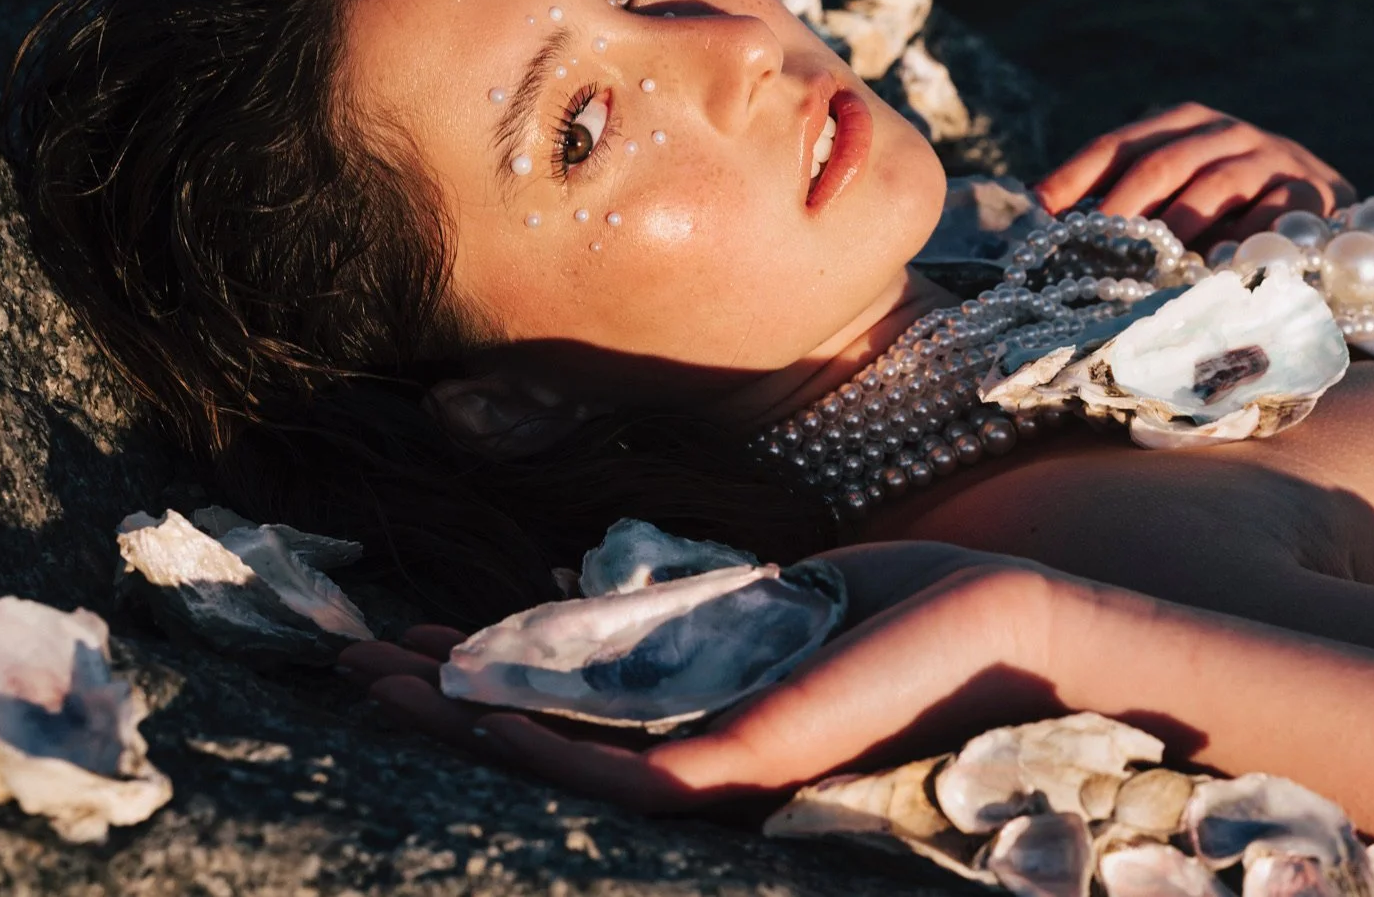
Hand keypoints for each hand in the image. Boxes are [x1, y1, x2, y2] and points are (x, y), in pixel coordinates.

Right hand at [339, 546, 1072, 812]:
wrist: (1026, 634)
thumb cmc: (920, 619)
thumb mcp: (790, 605)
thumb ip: (706, 625)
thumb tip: (621, 608)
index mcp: (710, 714)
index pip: (572, 706)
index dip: (485, 678)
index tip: (408, 643)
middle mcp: (707, 755)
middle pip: (551, 739)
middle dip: (445, 702)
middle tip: (347, 666)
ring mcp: (730, 767)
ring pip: (570, 761)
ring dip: (466, 721)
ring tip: (373, 681)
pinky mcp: (764, 762)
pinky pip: (636, 769)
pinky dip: (550, 743)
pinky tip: (479, 711)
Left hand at [1031, 102, 1353, 245]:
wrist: (1328, 210)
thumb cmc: (1235, 209)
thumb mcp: (1183, 193)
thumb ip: (1132, 202)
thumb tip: (1053, 227)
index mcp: (1183, 124)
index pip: (1119, 145)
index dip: (1075, 175)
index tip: (1039, 211)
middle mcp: (1224, 132)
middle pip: (1162, 162)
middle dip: (1123, 207)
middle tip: (1092, 248)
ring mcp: (1270, 158)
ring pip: (1213, 186)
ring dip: (1176, 227)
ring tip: (1145, 265)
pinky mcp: (1310, 193)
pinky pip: (1268, 216)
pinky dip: (1238, 241)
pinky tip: (1210, 271)